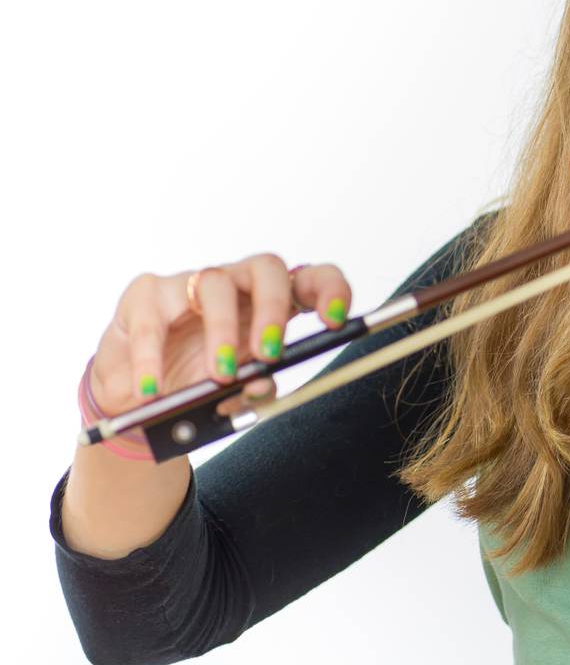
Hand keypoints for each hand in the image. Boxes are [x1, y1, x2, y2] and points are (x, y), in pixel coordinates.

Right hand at [89, 255, 352, 416]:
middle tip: (268, 353)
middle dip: (273, 308)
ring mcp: (191, 284)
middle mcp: (236, 286)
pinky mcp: (147, 292)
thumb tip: (259, 385)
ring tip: (220, 377)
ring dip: (221, 332)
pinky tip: (152, 388)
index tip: (336, 321)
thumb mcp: (232, 394)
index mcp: (271, 306)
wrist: (138, 396)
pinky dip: (152, 357)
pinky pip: (152, 316)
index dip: (329, 291)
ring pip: (215, 283)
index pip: (311, 280)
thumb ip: (250, 389)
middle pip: (267, 268)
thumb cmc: (197, 384)